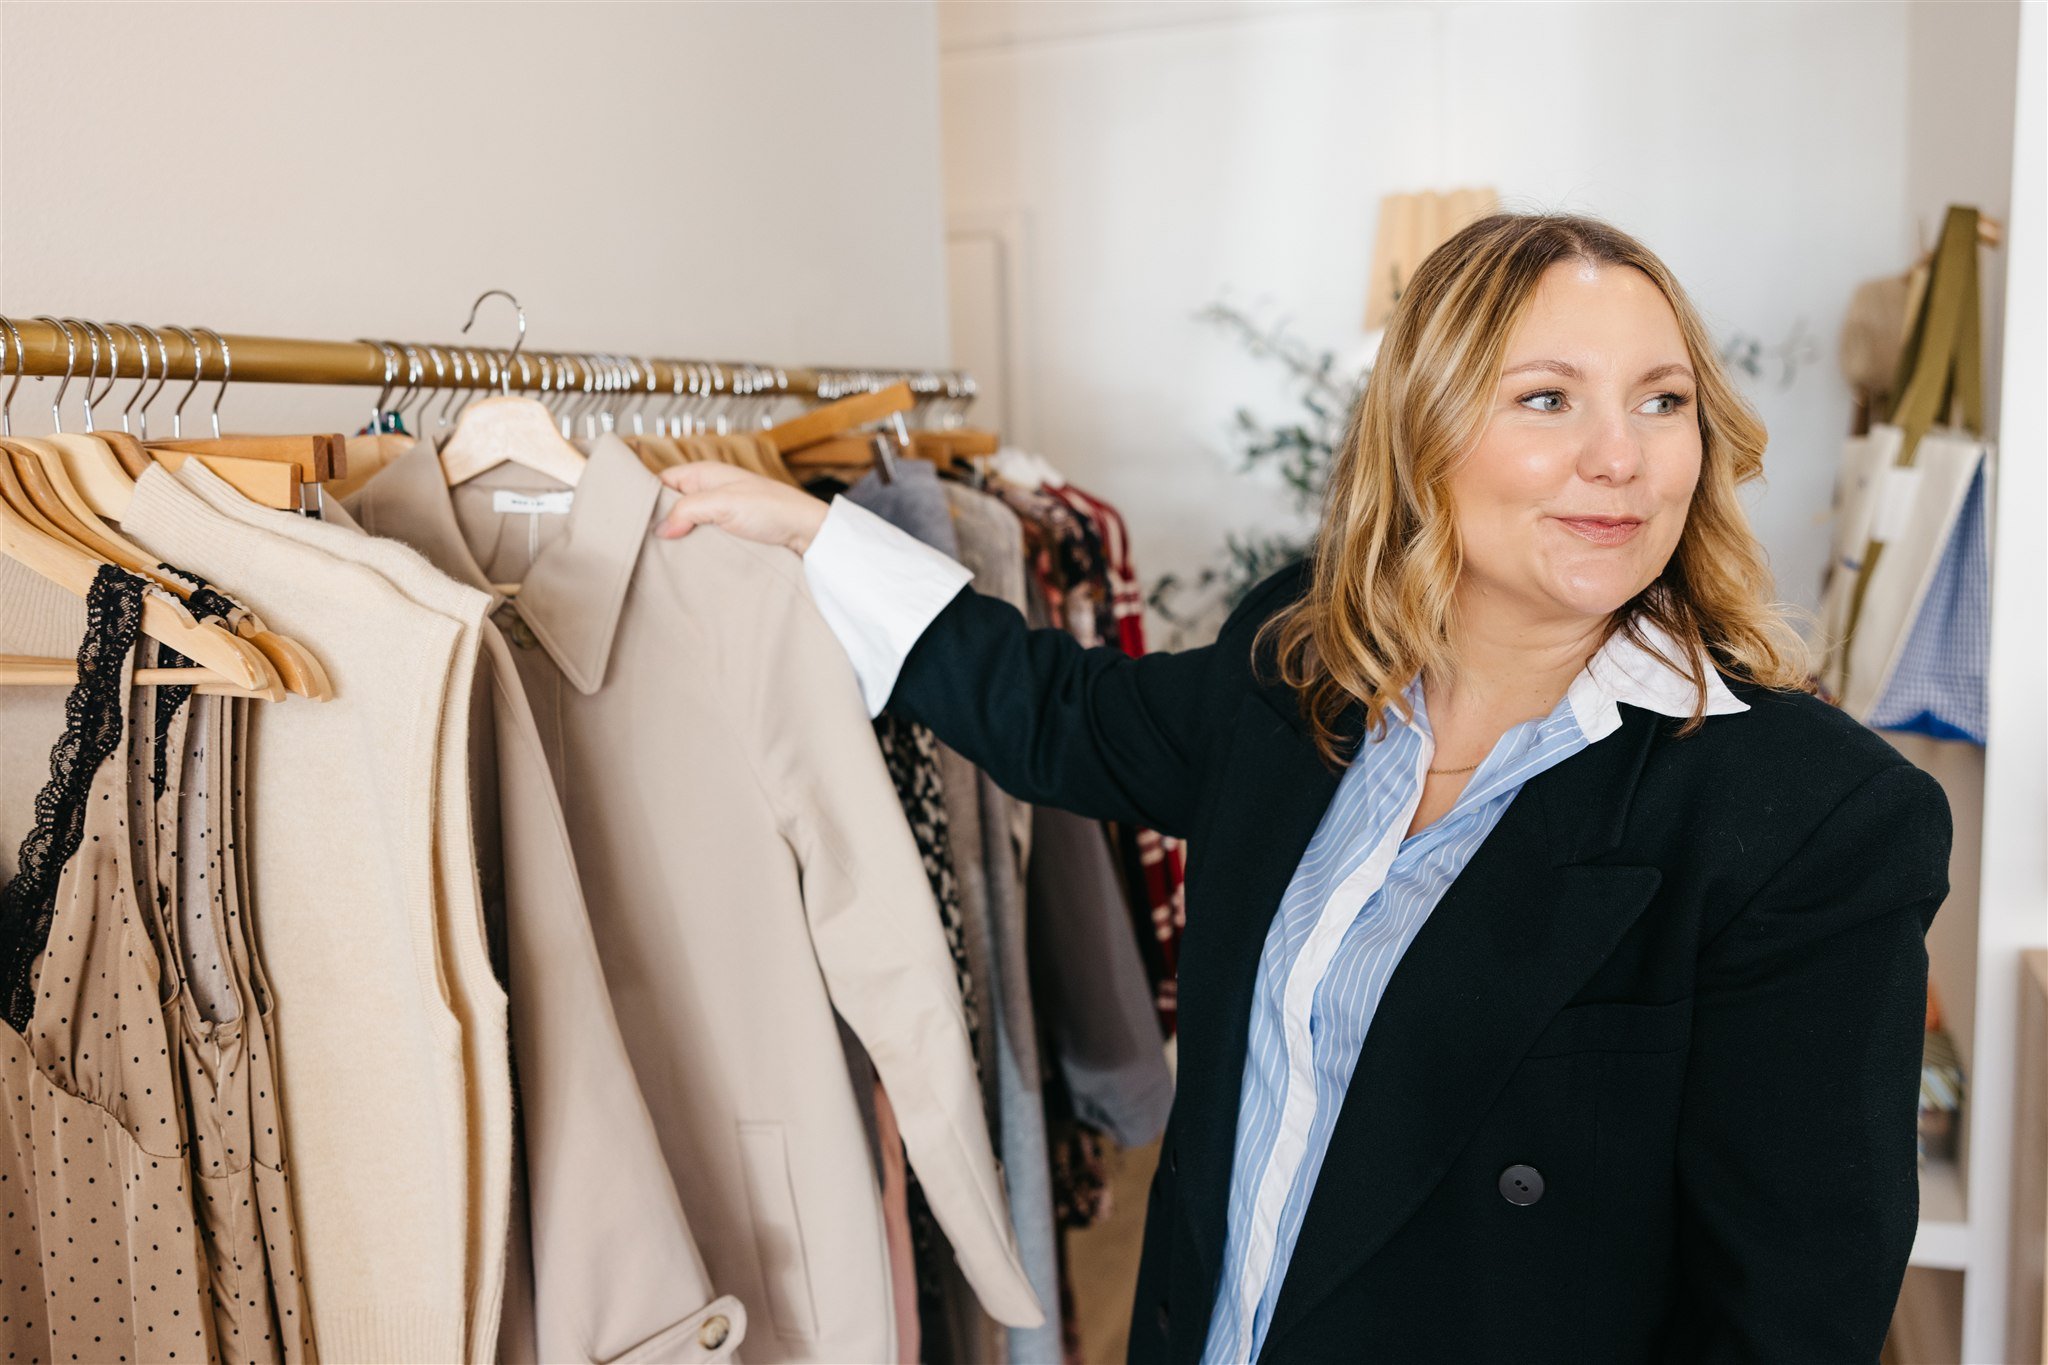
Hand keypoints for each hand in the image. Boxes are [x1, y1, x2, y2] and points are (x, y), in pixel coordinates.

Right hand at [655, 462, 829, 554]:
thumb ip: (689, 509)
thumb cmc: (774, 509)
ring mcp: (718, 516)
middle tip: (640, 543)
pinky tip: (681, 563)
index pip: (662, 481)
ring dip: (675, 540)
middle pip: (670, 506)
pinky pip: (700, 541)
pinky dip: (691, 550)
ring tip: (656, 557)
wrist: (808, 534)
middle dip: (657, 522)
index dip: (645, 496)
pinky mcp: (727, 537)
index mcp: (705, 474)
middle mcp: (709, 492)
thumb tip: (660, 528)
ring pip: (684, 526)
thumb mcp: (725, 504)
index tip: (629, 517)